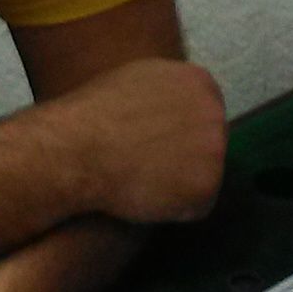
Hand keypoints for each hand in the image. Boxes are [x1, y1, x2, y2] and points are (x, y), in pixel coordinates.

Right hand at [57, 57, 226, 227]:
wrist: (77, 148)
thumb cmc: (93, 116)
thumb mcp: (136, 80)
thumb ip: (167, 91)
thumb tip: (174, 104)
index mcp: (199, 82)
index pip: (203, 117)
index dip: (175, 137)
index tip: (151, 145)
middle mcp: (215, 111)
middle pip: (208, 147)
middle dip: (182, 161)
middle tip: (144, 166)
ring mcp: (215, 149)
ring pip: (202, 179)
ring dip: (176, 186)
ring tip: (139, 180)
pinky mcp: (208, 186)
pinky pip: (194, 208)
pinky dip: (172, 211)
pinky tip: (144, 197)